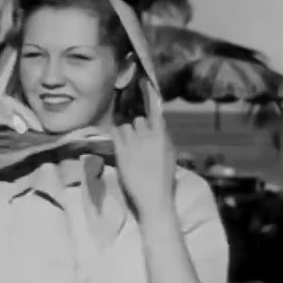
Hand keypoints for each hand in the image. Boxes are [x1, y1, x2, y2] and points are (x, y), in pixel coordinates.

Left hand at [110, 95, 175, 214]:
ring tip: (121, 133)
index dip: (148, 99)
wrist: (153, 195)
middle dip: (135, 124)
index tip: (143, 87)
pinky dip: (114, 131)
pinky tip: (111, 130)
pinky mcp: (121, 150)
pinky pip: (115, 133)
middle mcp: (147, 135)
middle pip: (138, 119)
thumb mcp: (170, 155)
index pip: (154, 113)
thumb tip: (158, 128)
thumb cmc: (165, 178)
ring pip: (125, 125)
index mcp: (162, 136)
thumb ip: (164, 139)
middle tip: (132, 130)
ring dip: (123, 128)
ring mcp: (133, 142)